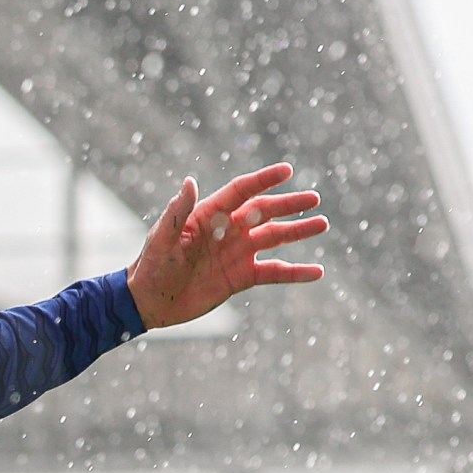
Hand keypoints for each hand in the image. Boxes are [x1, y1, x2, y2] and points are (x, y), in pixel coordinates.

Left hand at [125, 163, 327, 329]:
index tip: (287, 170)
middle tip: (314, 199)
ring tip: (322, 224)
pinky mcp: (242, 277)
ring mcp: (238, 253)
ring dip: (298, 231)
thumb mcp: (162, 239)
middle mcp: (228, 230)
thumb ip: (177, 213)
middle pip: (265, 212)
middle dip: (289, 205)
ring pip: (275, 237)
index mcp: (210, 214)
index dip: (263, 180)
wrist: (150, 301)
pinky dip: (296, 273)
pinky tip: (317, 272)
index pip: (241, 191)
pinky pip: (274, 273)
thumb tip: (190, 181)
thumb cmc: (151, 265)